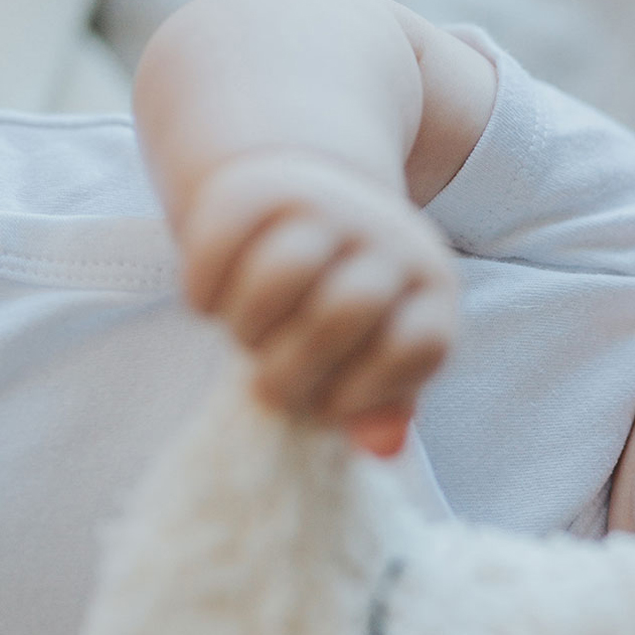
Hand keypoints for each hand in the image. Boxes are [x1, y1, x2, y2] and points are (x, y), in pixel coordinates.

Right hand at [177, 148, 458, 455]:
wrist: (305, 199)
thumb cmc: (342, 304)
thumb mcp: (377, 352)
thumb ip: (382, 403)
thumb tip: (382, 447)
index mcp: (430, 286)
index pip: (417, 345)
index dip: (367, 392)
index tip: (329, 404)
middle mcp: (388, 237)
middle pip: (344, 310)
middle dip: (295, 367)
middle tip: (271, 384)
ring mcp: (325, 204)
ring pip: (281, 271)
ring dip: (249, 326)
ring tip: (246, 339)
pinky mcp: (256, 187)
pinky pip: (219, 244)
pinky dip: (204, 292)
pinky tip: (211, 306)